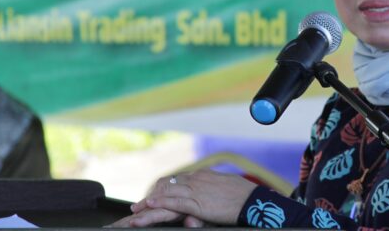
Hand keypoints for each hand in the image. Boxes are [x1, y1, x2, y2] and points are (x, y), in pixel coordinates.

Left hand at [125, 169, 256, 226]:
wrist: (252, 199)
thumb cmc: (241, 197)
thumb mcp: (221, 193)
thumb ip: (207, 197)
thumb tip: (198, 205)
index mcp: (201, 177)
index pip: (176, 182)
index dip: (161, 191)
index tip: (150, 198)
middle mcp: (196, 180)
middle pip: (167, 187)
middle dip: (150, 198)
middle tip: (136, 207)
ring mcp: (196, 191)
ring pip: (167, 194)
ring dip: (149, 203)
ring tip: (136, 211)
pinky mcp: (198, 203)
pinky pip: (176, 202)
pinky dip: (161, 203)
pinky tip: (151, 205)